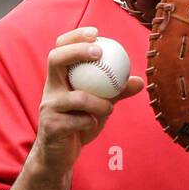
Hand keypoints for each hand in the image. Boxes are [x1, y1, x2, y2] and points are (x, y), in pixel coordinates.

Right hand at [32, 26, 144, 175]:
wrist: (59, 156)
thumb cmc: (78, 124)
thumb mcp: (99, 105)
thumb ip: (116, 92)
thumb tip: (139, 81)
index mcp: (59, 79)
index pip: (60, 48)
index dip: (75, 37)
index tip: (96, 33)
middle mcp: (50, 89)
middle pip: (55, 59)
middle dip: (77, 51)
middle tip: (99, 52)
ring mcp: (49, 107)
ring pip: (75, 96)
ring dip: (98, 102)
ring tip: (110, 107)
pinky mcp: (52, 127)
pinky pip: (77, 120)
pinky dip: (90, 122)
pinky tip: (92, 125)